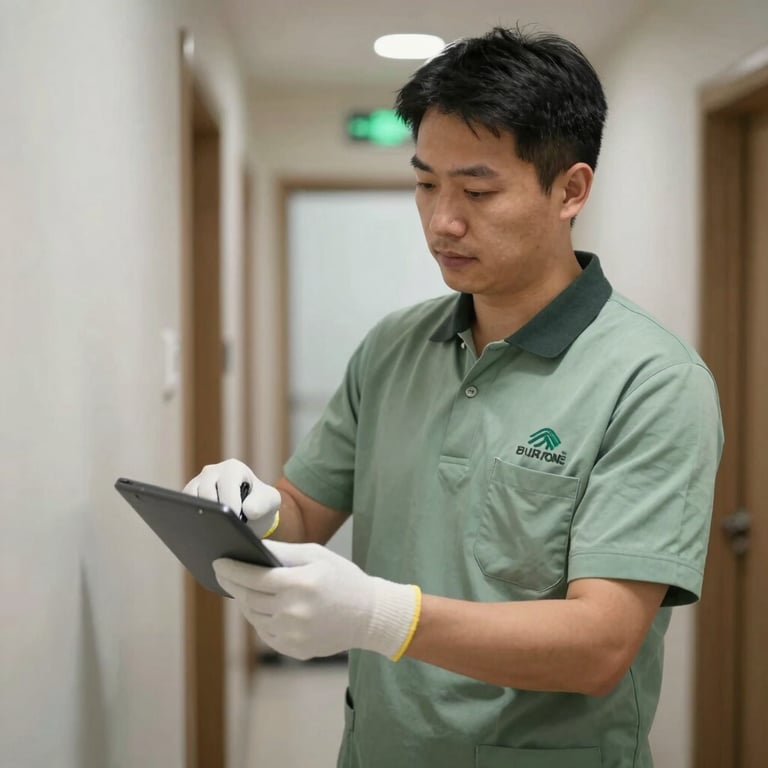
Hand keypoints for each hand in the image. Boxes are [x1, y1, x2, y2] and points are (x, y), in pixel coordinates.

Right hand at [183, 458, 280, 537]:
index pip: (227, 483)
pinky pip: (182, 507)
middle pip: (205, 491)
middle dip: (214, 511)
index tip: (236, 519)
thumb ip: (263, 504)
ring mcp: (198, 483)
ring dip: (199, 515)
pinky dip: (189, 519)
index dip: (230, 501)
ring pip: (190, 499)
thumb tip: (247, 511)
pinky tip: (198, 533)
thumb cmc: (261, 503)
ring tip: (210, 532)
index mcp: (233, 468)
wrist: (252, 511)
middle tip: (221, 529)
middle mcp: (213, 471)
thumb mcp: (270, 501)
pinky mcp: (188, 497)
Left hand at [213, 541, 421, 660]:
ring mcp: (294, 634)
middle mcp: (294, 611)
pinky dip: (259, 619)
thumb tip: (251, 546)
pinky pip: (266, 633)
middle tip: (222, 574)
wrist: (369, 614)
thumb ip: (282, 550)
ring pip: (254, 617)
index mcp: (300, 584)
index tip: (218, 563)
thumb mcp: (316, 555)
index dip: (232, 570)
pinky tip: (261, 607)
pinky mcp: (295, 650)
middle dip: (232, 585)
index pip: (254, 577)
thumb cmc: (342, 578)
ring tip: (241, 589)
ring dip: (244, 602)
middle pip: (249, 598)